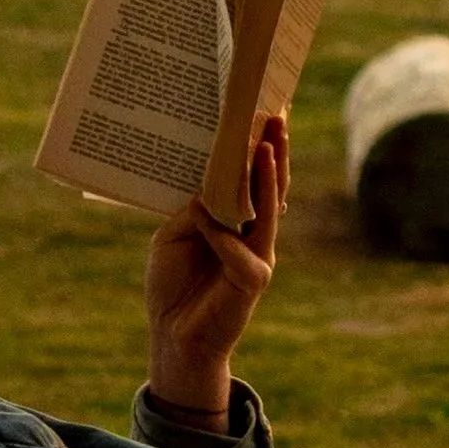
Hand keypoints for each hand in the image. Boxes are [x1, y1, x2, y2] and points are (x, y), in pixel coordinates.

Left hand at [144, 115, 288, 425]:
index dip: (260, 147)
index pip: (253, 178)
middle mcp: (254, 234)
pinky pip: (239, 250)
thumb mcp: (175, 235)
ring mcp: (258, 256)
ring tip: (267, 146)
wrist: (173, 336)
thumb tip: (208, 190)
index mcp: (235, 221)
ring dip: (269, 178)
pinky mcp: (252, 279)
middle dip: (275, 150)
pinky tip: (208, 220)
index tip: (264, 111)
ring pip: (269, 210)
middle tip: (276, 115)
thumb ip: (194, 211)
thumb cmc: (172, 283)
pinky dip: (221, 235)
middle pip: (271, 186)